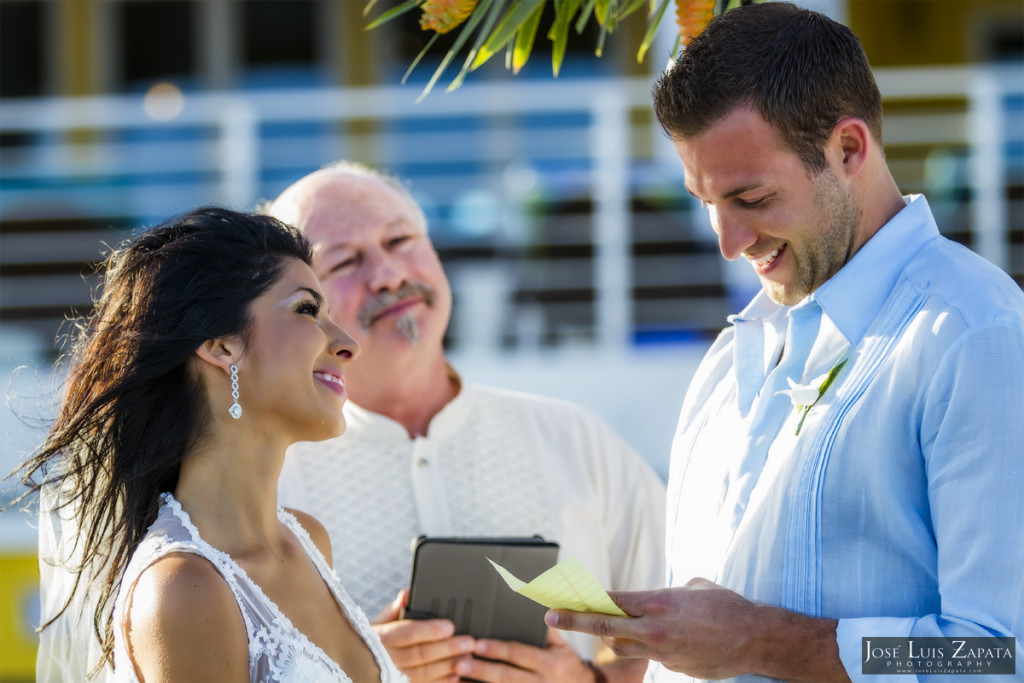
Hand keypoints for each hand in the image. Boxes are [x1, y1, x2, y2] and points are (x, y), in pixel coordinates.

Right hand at [372, 590, 475, 681]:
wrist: (359, 665)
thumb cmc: (372, 641)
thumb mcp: (378, 623)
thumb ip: (394, 609)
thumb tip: (408, 594)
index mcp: (381, 637)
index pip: (408, 633)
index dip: (430, 630)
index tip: (450, 626)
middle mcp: (386, 659)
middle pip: (420, 654)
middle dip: (447, 648)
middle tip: (468, 642)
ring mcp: (393, 677)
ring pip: (423, 673)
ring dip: (447, 666)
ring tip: (467, 659)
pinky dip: (440, 682)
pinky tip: (455, 677)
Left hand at [455, 628, 595, 681]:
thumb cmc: (566, 665)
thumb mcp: (562, 646)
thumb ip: (548, 628)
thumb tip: (534, 605)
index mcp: (549, 662)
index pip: (519, 654)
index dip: (497, 649)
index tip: (478, 644)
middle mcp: (541, 681)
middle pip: (506, 676)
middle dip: (481, 669)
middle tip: (459, 662)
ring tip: (457, 679)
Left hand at [545, 578, 845, 682]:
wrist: (757, 639)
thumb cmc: (727, 605)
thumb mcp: (693, 586)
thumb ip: (666, 593)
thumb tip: (654, 600)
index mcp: (659, 603)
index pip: (611, 601)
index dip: (583, 600)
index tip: (561, 598)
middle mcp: (655, 630)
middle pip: (606, 627)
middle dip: (575, 621)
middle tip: (550, 617)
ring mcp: (664, 653)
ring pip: (623, 647)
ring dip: (613, 637)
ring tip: (603, 627)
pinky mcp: (675, 669)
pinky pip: (652, 656)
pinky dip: (649, 646)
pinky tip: (666, 638)